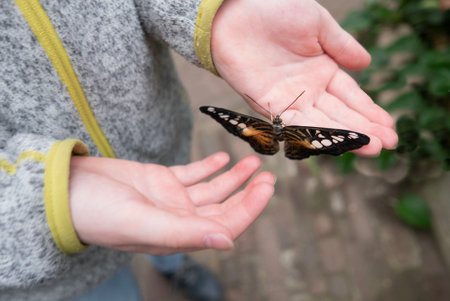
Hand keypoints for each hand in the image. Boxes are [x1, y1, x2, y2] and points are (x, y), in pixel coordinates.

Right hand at [69, 152, 274, 254]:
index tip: (267, 186)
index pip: (226, 224)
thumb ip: (185, 233)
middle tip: (266, 174)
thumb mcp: (141, 222)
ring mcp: (171, 199)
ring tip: (251, 162)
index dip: (250, 207)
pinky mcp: (161, 180)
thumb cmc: (96, 211)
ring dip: (232, 177)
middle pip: (224, 207)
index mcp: (178, 235)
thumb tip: (228, 242)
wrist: (66, 189)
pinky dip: (209, 167)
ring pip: (212, 189)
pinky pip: (192, 174)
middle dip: (247, 192)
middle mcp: (179, 219)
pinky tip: (222, 158)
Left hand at [211, 0, 397, 154]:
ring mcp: (289, 100)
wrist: (236, 14)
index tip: (390, 127)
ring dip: (345, 137)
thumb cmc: (274, 12)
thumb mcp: (317, 25)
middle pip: (340, 115)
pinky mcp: (268, 106)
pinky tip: (335, 144)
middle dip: (364, 130)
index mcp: (322, 70)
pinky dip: (314, 134)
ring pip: (321, 124)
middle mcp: (307, 90)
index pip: (351, 97)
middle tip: (389, 145)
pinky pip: (294, 124)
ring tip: (372, 148)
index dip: (370, 112)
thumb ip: (341, 46)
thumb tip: (367, 64)